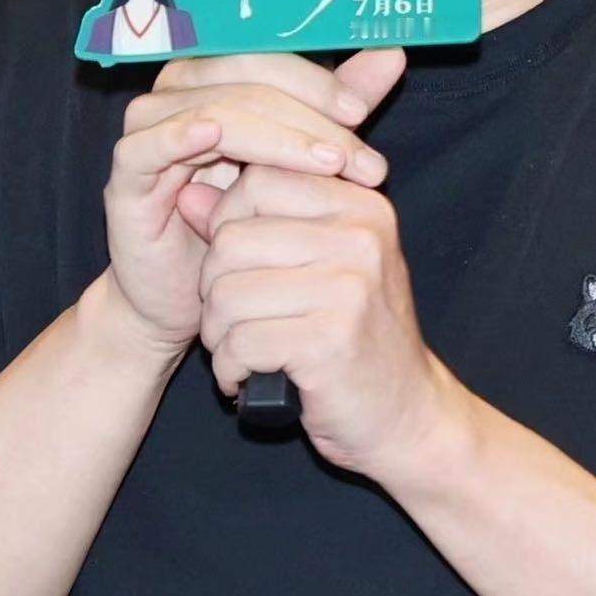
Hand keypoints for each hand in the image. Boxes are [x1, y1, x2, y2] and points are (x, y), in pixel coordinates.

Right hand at [103, 49, 405, 358]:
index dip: (317, 79)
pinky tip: (218, 140)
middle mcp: (178, 90)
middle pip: (247, 78)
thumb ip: (337, 107)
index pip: (270, 54)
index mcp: (218, 74)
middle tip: (354, 154)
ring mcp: (148, 127)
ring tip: (326, 165)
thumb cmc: (245, 223)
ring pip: (216, 109)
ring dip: (277, 137)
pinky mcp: (126, 172)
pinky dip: (183, 135)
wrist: (189, 296)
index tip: (362, 114)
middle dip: (309, 115)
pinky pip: (151, 143)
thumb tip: (391, 53)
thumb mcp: (301, 161)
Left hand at [188, 157, 449, 479]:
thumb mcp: (315, 266)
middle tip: (231, 321)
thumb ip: (254, 224)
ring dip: (218, 334)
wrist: (407, 414)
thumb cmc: (355, 336)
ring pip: (226, 294)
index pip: (259, 181)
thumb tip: (188, 192)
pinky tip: (247, 378)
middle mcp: (360, 238)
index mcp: (360, 207)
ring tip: (240, 352)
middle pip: (231, 239)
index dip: (225, 221)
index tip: (237, 265)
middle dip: (213, 288)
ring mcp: (348, 289)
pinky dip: (230, 368)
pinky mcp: (328, 342)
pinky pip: (239, 343)